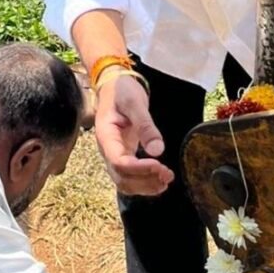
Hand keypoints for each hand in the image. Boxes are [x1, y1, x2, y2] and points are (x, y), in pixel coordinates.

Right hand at [94, 73, 173, 196]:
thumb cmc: (121, 90)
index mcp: (106, 136)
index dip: (140, 169)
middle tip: (167, 174)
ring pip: (125, 182)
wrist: (114, 86)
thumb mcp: (134, 102)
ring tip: (167, 179)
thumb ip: (145, 125)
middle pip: (121, 178)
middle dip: (145, 181)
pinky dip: (145, 183)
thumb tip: (158, 150)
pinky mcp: (123, 155)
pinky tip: (160, 179)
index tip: (160, 166)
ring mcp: (114, 154)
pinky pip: (130, 177)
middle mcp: (107, 150)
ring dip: (146, 186)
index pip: (119, 162)